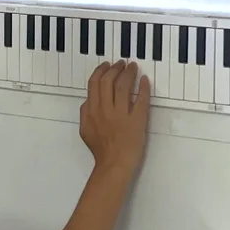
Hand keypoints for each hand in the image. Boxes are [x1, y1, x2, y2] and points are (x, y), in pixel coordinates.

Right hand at [79, 60, 150, 175]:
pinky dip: (143, 88)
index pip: (95, 83)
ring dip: (128, 73)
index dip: (102, 70)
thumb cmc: (101, 151)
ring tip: (133, 67)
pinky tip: (144, 80)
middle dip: (115, 68)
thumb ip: (85, 112)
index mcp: (91, 110)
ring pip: (123, 86)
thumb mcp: (85, 130)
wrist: (114, 166)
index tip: (108, 65)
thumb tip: (88, 100)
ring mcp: (121, 114)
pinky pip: (140, 99)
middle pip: (108, 80)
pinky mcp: (137, 120)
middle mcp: (104, 109)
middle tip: (122, 64)